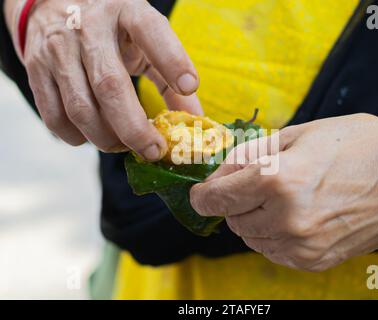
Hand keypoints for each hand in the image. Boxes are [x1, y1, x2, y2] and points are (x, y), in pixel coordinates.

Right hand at [5, 0, 201, 159]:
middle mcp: (89, 29)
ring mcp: (58, 50)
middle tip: (154, 150)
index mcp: (125, 12)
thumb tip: (195, 118)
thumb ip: (169, 73)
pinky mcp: (36, 70)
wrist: (53, 3)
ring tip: (126, 146)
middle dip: (134, 128)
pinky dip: (77, 137)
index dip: (172, 60)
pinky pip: (54, 117)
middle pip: (110, 86)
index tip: (190, 86)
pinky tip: (94, 136)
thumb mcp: (145, 37)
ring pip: (80, 108)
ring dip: (107, 138)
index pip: (150, 30)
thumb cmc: (112, 28)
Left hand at [190, 114, 377, 270]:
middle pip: (231, 218)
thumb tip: (216, 175)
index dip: (203, 194)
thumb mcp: (297, 135)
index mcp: (277, 180)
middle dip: (233, 201)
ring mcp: (300, 244)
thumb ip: (248, 155)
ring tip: (279, 198)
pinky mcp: (312, 260)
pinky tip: (291, 216)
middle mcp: (285, 218)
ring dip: (252, 218)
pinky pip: (271, 251)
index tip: (203, 191)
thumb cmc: (355, 148)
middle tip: (254, 184)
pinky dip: (271, 234)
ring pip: (249, 237)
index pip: (216, 198)